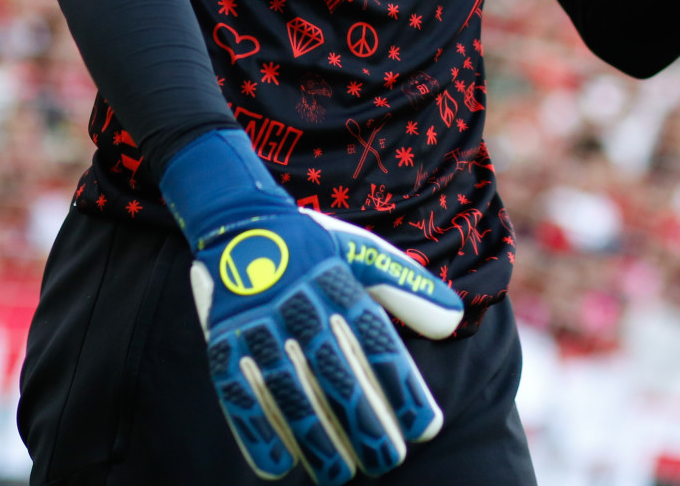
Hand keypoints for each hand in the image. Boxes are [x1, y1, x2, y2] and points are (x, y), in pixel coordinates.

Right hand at [159, 128, 462, 482]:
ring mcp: (258, 324)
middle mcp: (298, 303)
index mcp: (337, 281)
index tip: (427, 426)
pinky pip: (237, 390)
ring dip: (315, 437)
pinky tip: (277, 463)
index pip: (376, 341)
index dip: (402, 385)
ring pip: (289, 390)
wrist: (237, 219)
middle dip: (364, 421)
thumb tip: (456, 322)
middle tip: (389, 459)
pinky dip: (254, 428)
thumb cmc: (313, 246)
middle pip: (335, 371)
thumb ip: (409, 289)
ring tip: (339, 473)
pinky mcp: (223, 341)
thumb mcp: (363, 253)